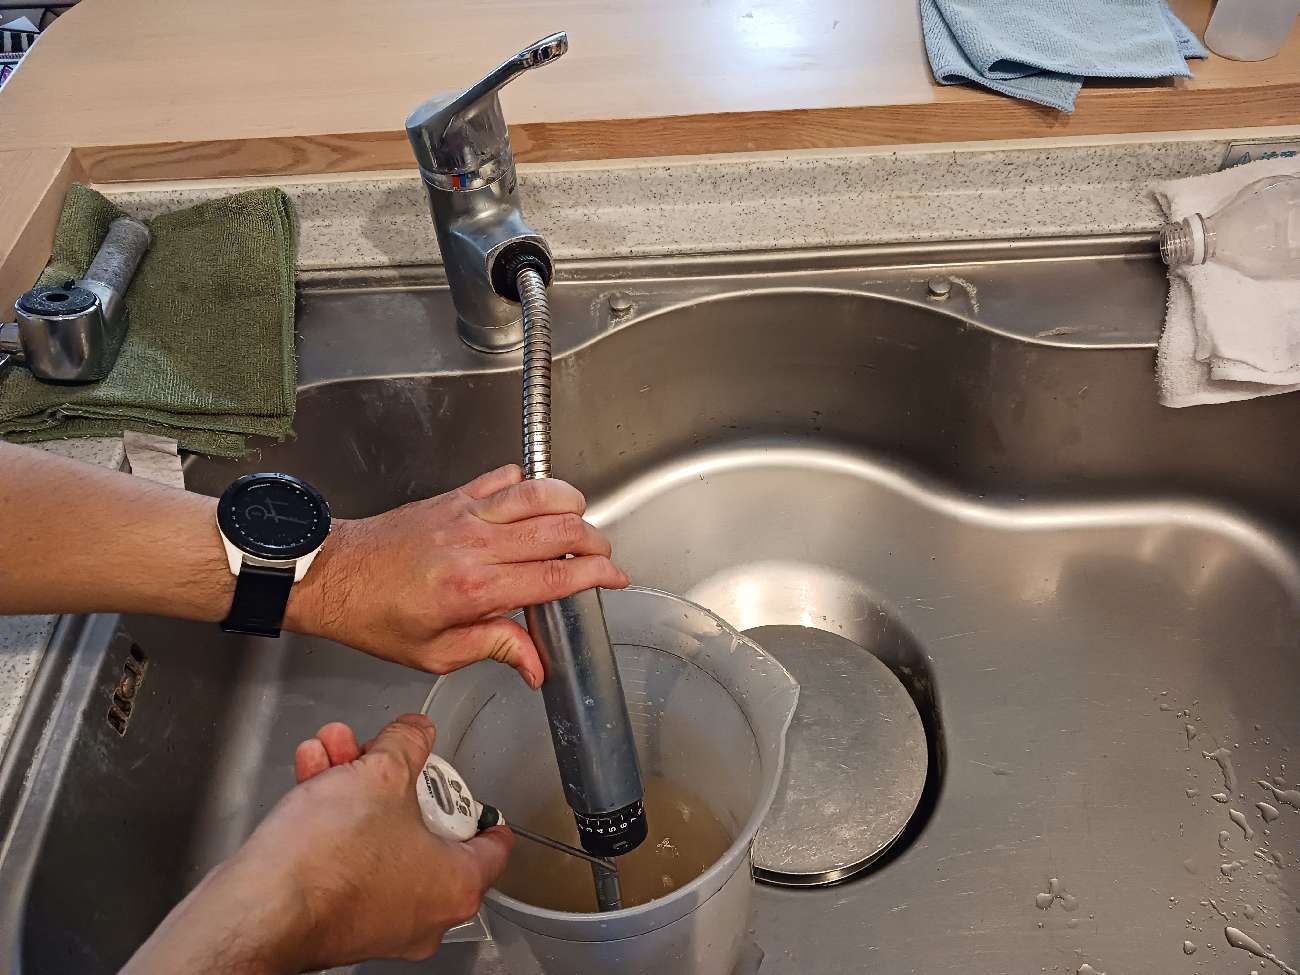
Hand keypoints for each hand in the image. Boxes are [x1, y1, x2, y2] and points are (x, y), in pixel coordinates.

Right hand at [122, 715, 508, 974]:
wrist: (259, 906)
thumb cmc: (327, 860)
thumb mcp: (381, 773)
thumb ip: (407, 744)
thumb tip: (414, 732)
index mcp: (455, 885)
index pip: (491, 845)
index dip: (481, 808)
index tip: (474, 797)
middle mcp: (422, 913)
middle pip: (422, 828)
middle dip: (391, 775)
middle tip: (379, 750)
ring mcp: (378, 921)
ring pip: (377, 836)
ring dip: (354, 785)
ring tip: (334, 749)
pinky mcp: (336, 919)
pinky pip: (346, 857)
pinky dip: (333, 816)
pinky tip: (313, 775)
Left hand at [288, 465, 628, 686]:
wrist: (332, 575)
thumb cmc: (374, 616)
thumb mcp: (436, 653)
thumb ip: (494, 648)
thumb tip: (535, 664)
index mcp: (474, 589)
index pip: (555, 576)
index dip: (596, 575)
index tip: (615, 578)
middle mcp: (475, 544)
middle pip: (560, 529)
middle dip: (595, 541)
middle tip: (602, 556)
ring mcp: (466, 513)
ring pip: (540, 493)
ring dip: (571, 505)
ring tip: (580, 524)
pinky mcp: (455, 496)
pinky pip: (505, 478)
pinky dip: (529, 486)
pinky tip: (533, 505)